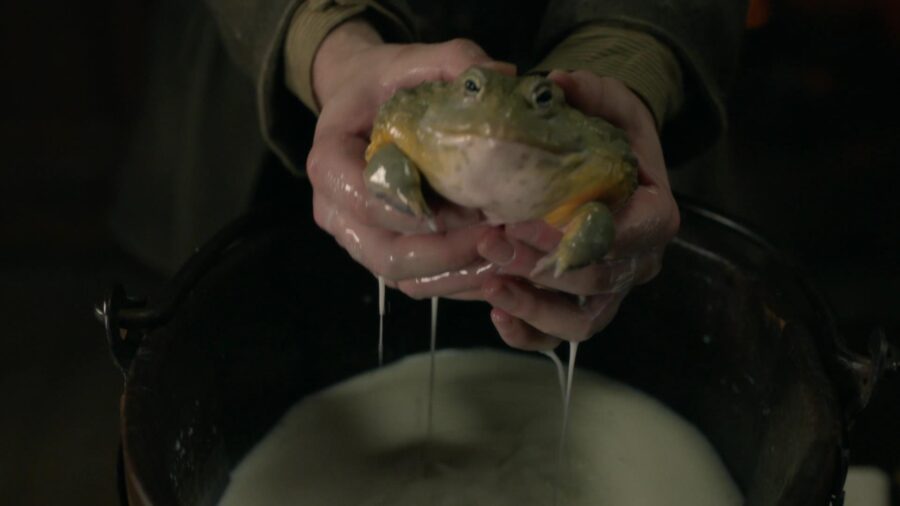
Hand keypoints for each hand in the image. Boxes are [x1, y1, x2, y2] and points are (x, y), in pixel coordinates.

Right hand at [304, 20, 512, 290]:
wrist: (363, 104)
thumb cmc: (384, 84)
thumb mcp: (410, 60)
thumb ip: (450, 60)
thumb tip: (502, 74)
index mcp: (329, 161)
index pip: (362, 198)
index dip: (413, 211)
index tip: (466, 206)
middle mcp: (335, 210)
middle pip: (385, 254)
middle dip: (446, 254)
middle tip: (498, 236)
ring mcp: (357, 238)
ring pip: (403, 278)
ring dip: (457, 275)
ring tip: (508, 256)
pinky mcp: (383, 252)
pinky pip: (419, 283)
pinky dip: (459, 282)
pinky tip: (501, 268)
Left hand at [478, 71, 679, 349]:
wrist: (605, 169)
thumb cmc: (610, 137)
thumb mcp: (610, 104)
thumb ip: (590, 92)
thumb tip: (556, 82)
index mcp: (656, 214)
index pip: (636, 234)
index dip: (584, 235)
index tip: (527, 219)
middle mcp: (638, 261)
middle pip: (597, 280)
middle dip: (541, 266)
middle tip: (490, 240)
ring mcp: (610, 291)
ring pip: (580, 321)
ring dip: (533, 307)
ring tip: (489, 283)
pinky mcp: (580, 306)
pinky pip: (558, 337)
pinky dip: (528, 332)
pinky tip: (496, 310)